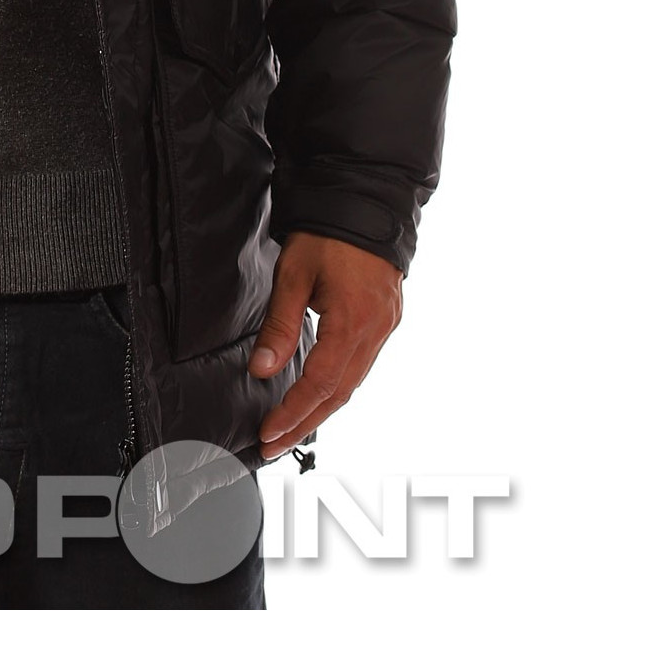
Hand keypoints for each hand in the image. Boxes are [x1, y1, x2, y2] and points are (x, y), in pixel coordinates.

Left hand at [249, 232, 402, 458]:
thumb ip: (279, 326)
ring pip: (353, 383)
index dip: (293, 414)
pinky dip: (338, 387)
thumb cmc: (328, 234)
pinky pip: (362, 365)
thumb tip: (262, 370)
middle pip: (340, 394)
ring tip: (290, 430)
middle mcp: (376, 331)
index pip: (320, 384)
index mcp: (354, 322)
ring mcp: (385, 327)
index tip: (269, 435)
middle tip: (274, 445)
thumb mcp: (294, 275)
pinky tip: (319, 396)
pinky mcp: (386, 320)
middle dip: (305, 424)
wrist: (366, 202)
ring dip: (321, 410)